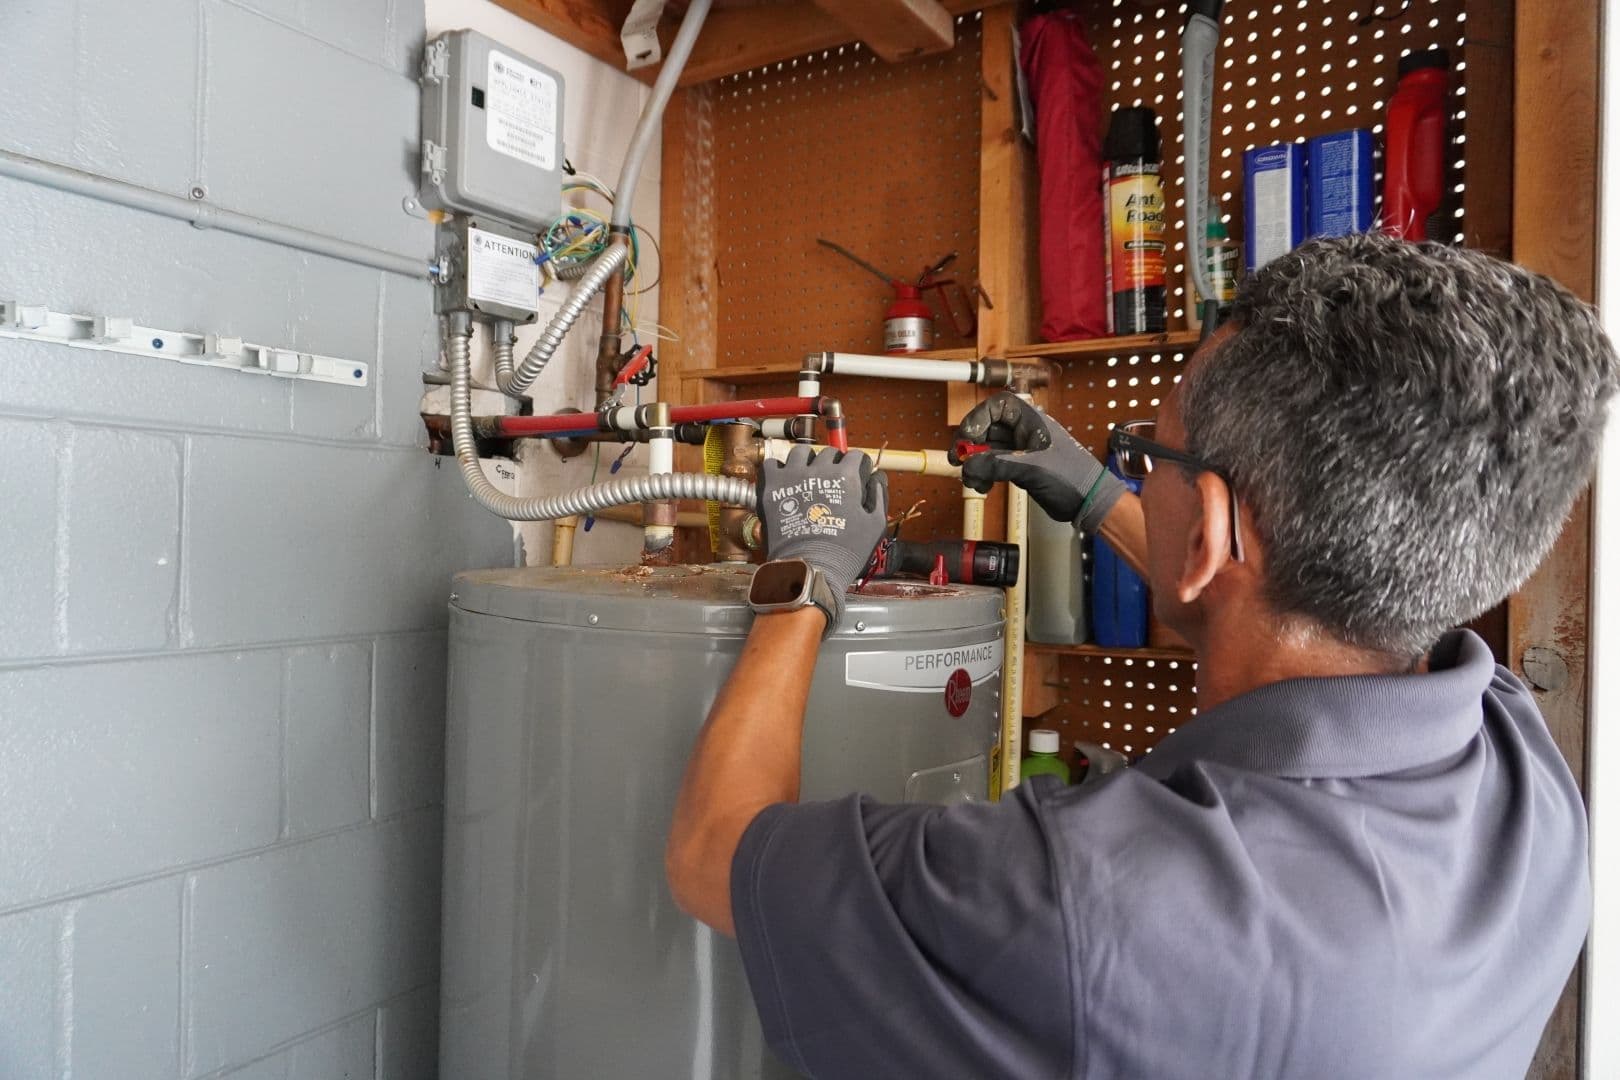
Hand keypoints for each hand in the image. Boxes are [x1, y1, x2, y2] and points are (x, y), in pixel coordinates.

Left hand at [756, 446, 889, 625]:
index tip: (855, 477)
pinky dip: (779, 469)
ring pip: (800, 453)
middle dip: (833, 464)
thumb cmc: (845, 551)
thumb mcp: (875, 525)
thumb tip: (876, 478)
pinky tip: (785, 482)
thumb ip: (879, 496)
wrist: (809, 567)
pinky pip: (772, 464)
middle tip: (832, 482)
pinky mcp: (772, 487)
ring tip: (807, 477)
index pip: (855, 455)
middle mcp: (819, 470)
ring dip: (807, 461)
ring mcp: (792, 476)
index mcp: (846, 477)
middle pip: (829, 453)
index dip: (858, 467)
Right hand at [948, 391, 1125, 531]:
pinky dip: (984, 474)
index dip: (977, 418)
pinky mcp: (1019, 468)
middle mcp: (1023, 431)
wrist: (1088, 501)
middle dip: (970, 445)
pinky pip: (993, 466)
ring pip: (987, 449)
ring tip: (971, 480)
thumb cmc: (1070, 476)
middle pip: (986, 428)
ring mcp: (1020, 450)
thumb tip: (966, 467)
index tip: (966, 437)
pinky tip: (983, 487)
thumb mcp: (1031, 468)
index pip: (997, 406)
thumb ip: (996, 465)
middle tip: (957, 461)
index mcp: (1030, 420)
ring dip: (975, 464)